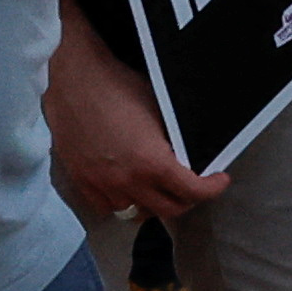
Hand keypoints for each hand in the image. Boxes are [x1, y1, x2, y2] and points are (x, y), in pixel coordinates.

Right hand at [44, 15, 228, 226]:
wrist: (74, 77)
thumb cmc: (118, 85)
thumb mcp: (158, 109)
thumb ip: (173, 140)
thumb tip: (186, 154)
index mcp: (152, 162)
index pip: (193, 192)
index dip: (212, 188)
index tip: (218, 180)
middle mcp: (128, 181)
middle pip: (168, 210)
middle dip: (187, 199)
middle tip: (192, 185)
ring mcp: (102, 184)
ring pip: (137, 213)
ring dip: (152, 203)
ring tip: (157, 187)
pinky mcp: (81, 180)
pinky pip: (107, 207)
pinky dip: (122, 202)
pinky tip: (126, 188)